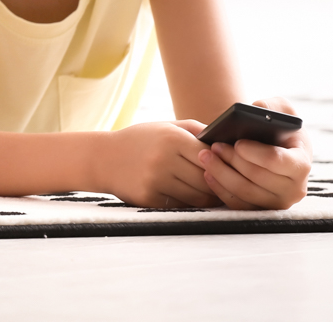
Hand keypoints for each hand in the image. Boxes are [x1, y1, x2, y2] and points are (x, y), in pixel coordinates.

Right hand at [97, 120, 218, 207]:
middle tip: (224, 184)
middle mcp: (163, 159)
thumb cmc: (141, 140)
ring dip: (205, 196)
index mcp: (171, 138)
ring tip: (208, 191)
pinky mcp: (149, 198)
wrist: (102, 158)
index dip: (222, 164)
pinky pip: (181, 205)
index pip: (212, 157)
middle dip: (217, 184)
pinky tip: (185, 194)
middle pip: (207, 180)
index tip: (227, 166)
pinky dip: (187, 202)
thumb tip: (230, 144)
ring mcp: (155, 181)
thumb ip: (198, 131)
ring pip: (197, 197)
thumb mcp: (166, 126)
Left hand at [198, 97, 311, 209]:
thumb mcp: (281, 110)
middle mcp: (295, 188)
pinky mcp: (260, 210)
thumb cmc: (277, 126)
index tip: (237, 143)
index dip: (256, 153)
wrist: (271, 147)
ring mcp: (277, 202)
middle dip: (233, 161)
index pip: (279, 162)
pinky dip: (220, 188)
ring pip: (245, 192)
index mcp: (301, 163)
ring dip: (222, 173)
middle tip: (213, 146)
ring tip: (205, 156)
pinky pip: (238, 204)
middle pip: (258, 178)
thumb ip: (273, 106)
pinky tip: (207, 172)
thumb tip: (258, 108)